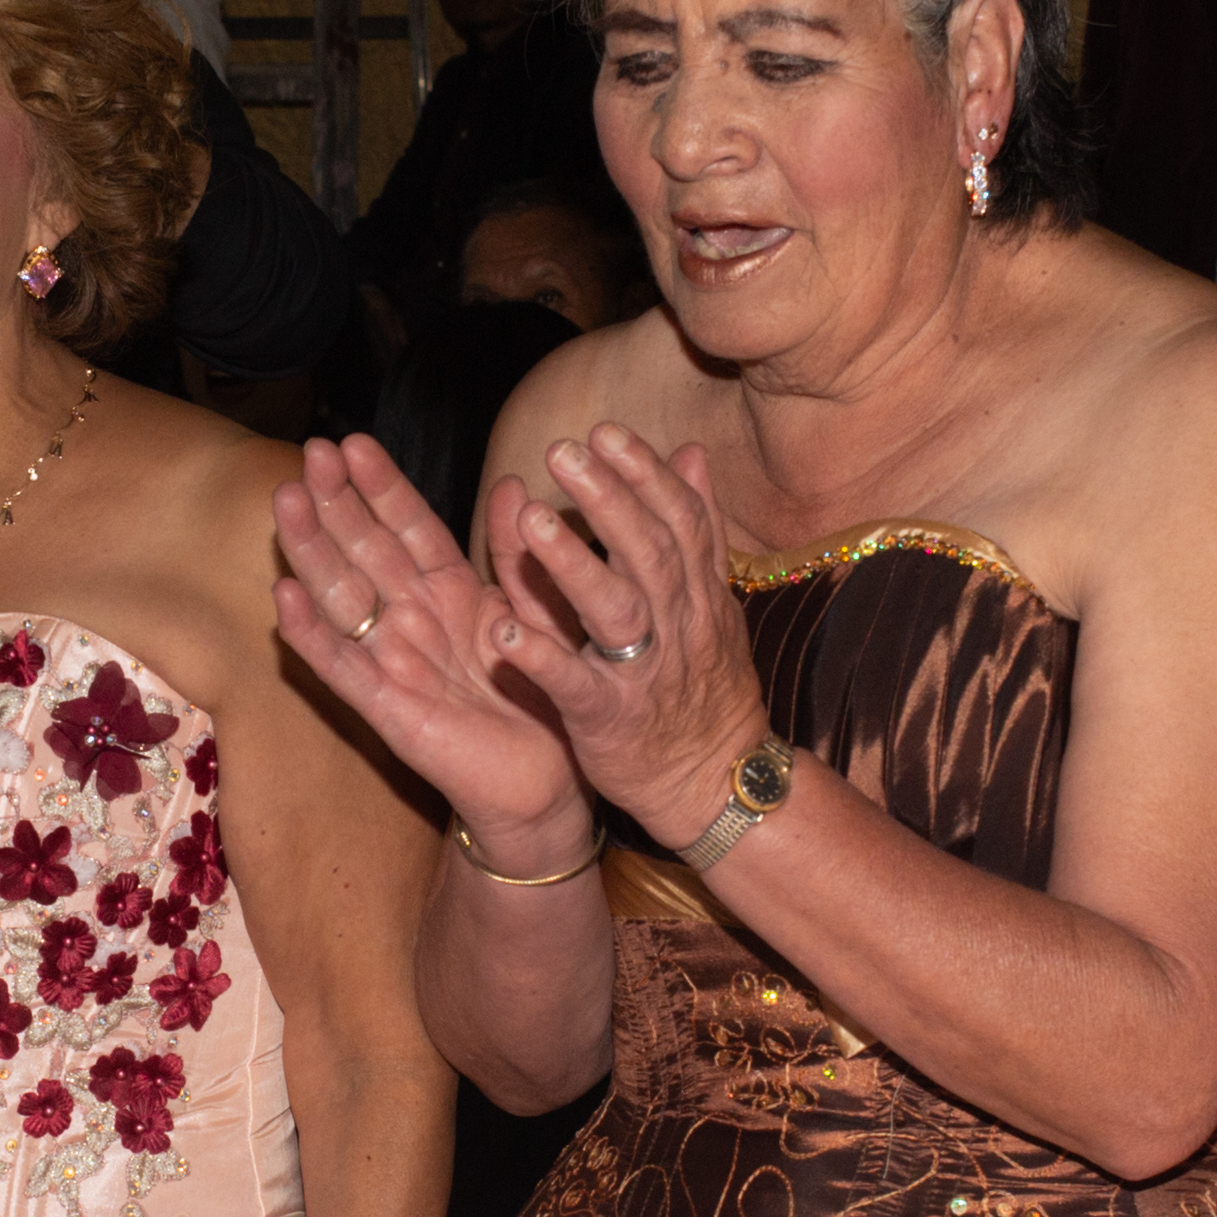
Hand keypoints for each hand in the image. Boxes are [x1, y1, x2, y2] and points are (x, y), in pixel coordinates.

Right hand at [274, 434, 586, 863]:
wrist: (548, 783)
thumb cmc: (542, 698)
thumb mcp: (539, 615)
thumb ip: (520, 557)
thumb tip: (514, 483)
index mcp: (452, 592)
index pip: (409, 527)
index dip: (382, 486)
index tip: (353, 442)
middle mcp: (414, 620)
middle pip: (365, 551)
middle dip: (338, 502)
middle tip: (311, 451)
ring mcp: (394, 661)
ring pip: (343, 597)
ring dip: (312, 550)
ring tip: (288, 501)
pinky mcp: (387, 710)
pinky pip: (342, 668)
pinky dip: (312, 635)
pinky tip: (284, 598)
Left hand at [481, 426, 768, 844]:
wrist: (715, 783)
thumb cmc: (701, 687)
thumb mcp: (711, 604)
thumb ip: (696, 528)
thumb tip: (690, 451)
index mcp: (696, 595)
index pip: (678, 521)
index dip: (643, 474)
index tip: (605, 432)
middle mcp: (676, 626)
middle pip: (648, 552)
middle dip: (608, 498)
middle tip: (566, 449)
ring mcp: (643, 674)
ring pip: (614, 610)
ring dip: (573, 564)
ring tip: (531, 519)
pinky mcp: (608, 720)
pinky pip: (573, 684)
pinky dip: (540, 657)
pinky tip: (501, 629)